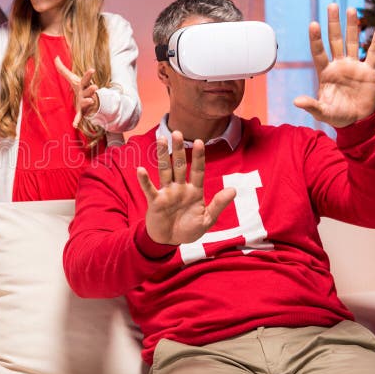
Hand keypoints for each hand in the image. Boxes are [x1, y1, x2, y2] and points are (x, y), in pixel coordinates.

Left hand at [54, 56, 99, 127]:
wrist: (89, 100)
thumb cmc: (80, 87)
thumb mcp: (71, 78)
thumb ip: (62, 68)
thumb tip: (55, 57)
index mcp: (83, 84)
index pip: (86, 78)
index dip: (89, 74)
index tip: (92, 69)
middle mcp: (86, 93)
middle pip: (90, 90)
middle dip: (92, 89)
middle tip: (95, 87)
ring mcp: (85, 102)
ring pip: (87, 101)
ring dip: (88, 101)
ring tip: (90, 101)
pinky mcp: (82, 110)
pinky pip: (80, 115)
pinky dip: (77, 120)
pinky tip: (74, 125)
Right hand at [136, 131, 235, 245]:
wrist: (170, 241)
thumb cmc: (189, 229)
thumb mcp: (207, 219)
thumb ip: (218, 204)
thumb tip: (233, 189)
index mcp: (194, 191)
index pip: (198, 170)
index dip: (199, 157)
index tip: (199, 141)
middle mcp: (180, 188)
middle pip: (180, 165)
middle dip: (179, 149)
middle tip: (177, 132)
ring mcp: (167, 193)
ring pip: (165, 171)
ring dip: (163, 156)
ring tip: (161, 139)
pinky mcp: (155, 201)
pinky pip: (150, 189)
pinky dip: (145, 180)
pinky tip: (140, 169)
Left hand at [293, 4, 374, 127]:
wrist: (356, 121)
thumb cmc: (336, 116)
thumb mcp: (322, 112)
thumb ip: (311, 105)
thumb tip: (296, 101)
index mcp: (325, 72)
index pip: (318, 52)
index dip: (316, 39)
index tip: (313, 24)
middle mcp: (339, 65)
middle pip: (335, 40)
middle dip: (333, 23)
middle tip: (331, 5)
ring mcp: (354, 66)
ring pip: (353, 42)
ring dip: (353, 26)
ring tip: (351, 9)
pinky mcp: (368, 71)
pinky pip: (373, 54)